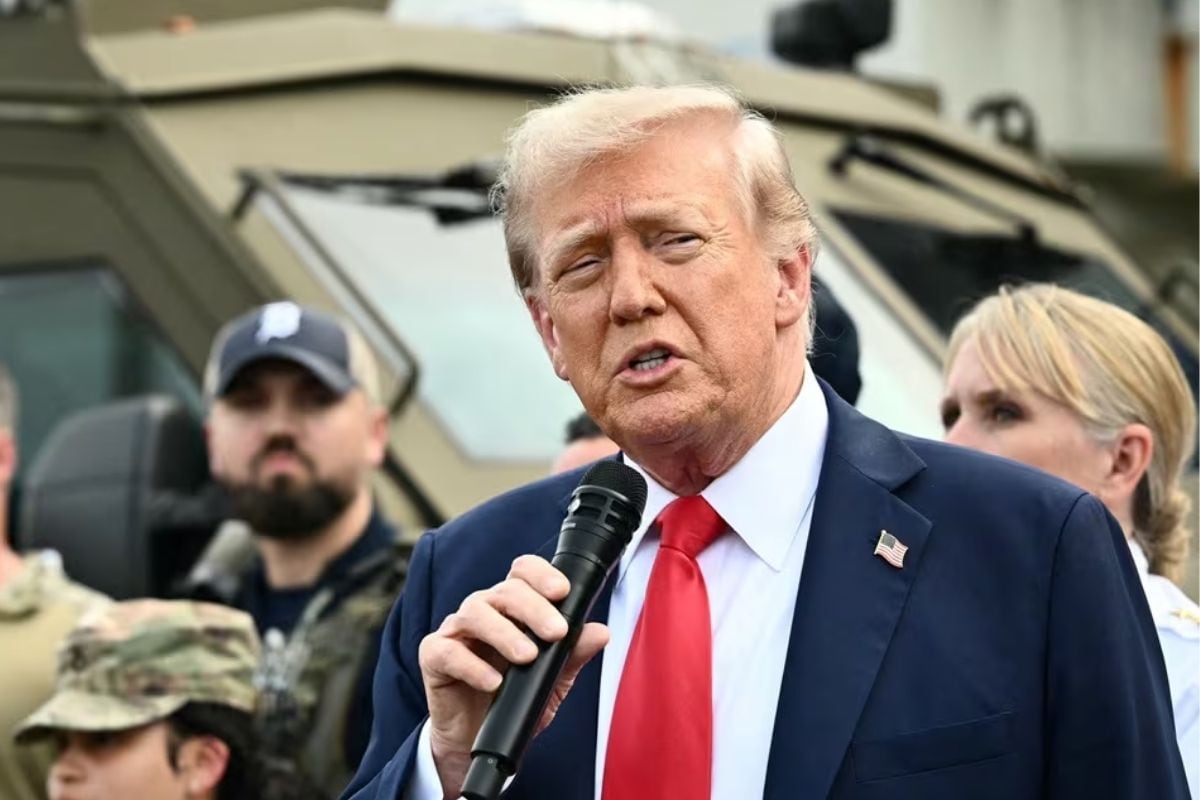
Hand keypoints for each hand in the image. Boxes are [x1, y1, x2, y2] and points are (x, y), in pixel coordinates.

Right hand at [418, 554, 608, 797]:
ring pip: (475, 613)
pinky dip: (472, 665)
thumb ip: (573, 655)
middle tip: (555, 632)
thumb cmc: (513, 698)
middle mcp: (483, 611)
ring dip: (504, 633)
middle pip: (504, 591)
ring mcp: (456, 631)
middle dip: (534, 609)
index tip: (563, 592)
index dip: (541, 575)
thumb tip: (600, 632)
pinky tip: (493, 681)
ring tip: (527, 657)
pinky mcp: (434, 656)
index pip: (523, 573)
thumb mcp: (552, 680)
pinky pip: (448, 650)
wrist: (476, 738)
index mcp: (512, 607)